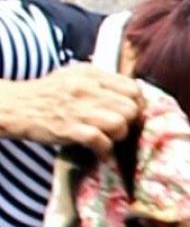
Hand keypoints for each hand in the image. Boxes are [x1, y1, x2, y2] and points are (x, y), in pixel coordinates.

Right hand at [3, 63, 143, 155]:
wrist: (13, 106)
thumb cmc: (47, 94)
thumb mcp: (74, 77)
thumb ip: (102, 82)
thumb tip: (132, 95)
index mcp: (91, 74)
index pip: (133, 89)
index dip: (138, 104)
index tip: (132, 114)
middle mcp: (87, 88)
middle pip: (131, 108)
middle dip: (130, 122)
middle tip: (120, 129)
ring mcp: (78, 109)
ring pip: (120, 124)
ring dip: (118, 136)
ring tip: (109, 139)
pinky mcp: (69, 129)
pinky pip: (101, 141)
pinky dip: (104, 150)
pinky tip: (99, 152)